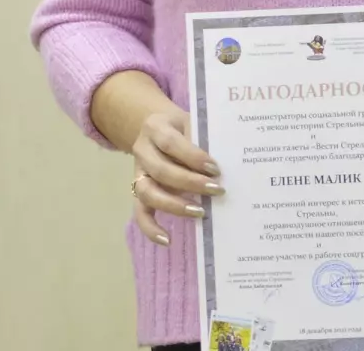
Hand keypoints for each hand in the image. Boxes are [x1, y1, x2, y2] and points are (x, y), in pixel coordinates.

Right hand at [129, 110, 222, 246]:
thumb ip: (203, 141)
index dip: (193, 157)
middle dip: (190, 183)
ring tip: (200, 212)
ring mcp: (138, 173)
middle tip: (216, 191)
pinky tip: (167, 239)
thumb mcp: (192, 123)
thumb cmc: (183, 128)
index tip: (215, 169)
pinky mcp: (138, 192)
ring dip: (174, 205)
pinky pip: (140, 212)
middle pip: (161, 170)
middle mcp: (142, 150)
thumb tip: (225, 167)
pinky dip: (151, 228)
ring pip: (147, 192)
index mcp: (156, 128)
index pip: (171, 143)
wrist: (159, 127)